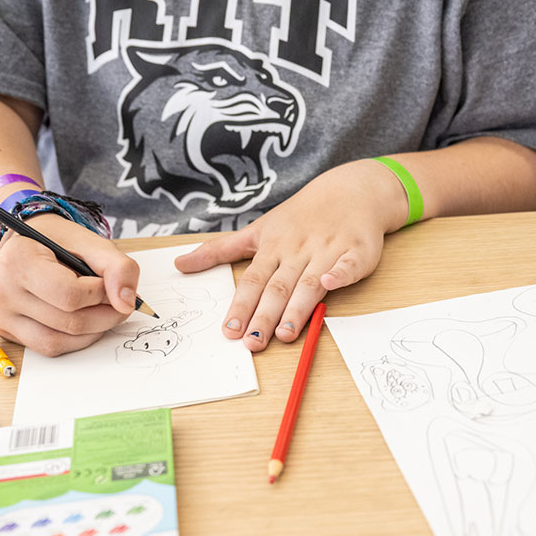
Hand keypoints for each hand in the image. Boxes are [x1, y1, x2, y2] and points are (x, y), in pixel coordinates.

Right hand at [0, 214, 139, 356]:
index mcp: (18, 261)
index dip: (101, 294)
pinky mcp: (5, 332)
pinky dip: (74, 340)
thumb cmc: (58, 243)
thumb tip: (127, 304)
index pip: (70, 294)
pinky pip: (48, 348)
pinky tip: (84, 322)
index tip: (111, 286)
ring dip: (92, 332)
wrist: (25, 246)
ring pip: (58, 342)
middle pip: (68, 322)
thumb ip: (118, 268)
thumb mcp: (92, 244)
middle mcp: (1, 291)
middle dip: (105, 316)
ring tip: (102, 312)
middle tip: (118, 303)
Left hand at [175, 159, 407, 350]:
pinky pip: (348, 265)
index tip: (230, 331)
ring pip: (310, 282)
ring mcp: (327, 251)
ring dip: (298, 308)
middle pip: (279, 287)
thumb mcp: (258, 230)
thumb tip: (180, 264)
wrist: (349, 191)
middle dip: (265, 316)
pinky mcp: (356, 251)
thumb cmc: (300, 216)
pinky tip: (330, 285)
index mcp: (273, 248)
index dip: (241, 306)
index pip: (253, 281)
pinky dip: (340, 274)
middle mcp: (298, 251)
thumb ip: (220, 250)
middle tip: (252, 344)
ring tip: (285, 334)